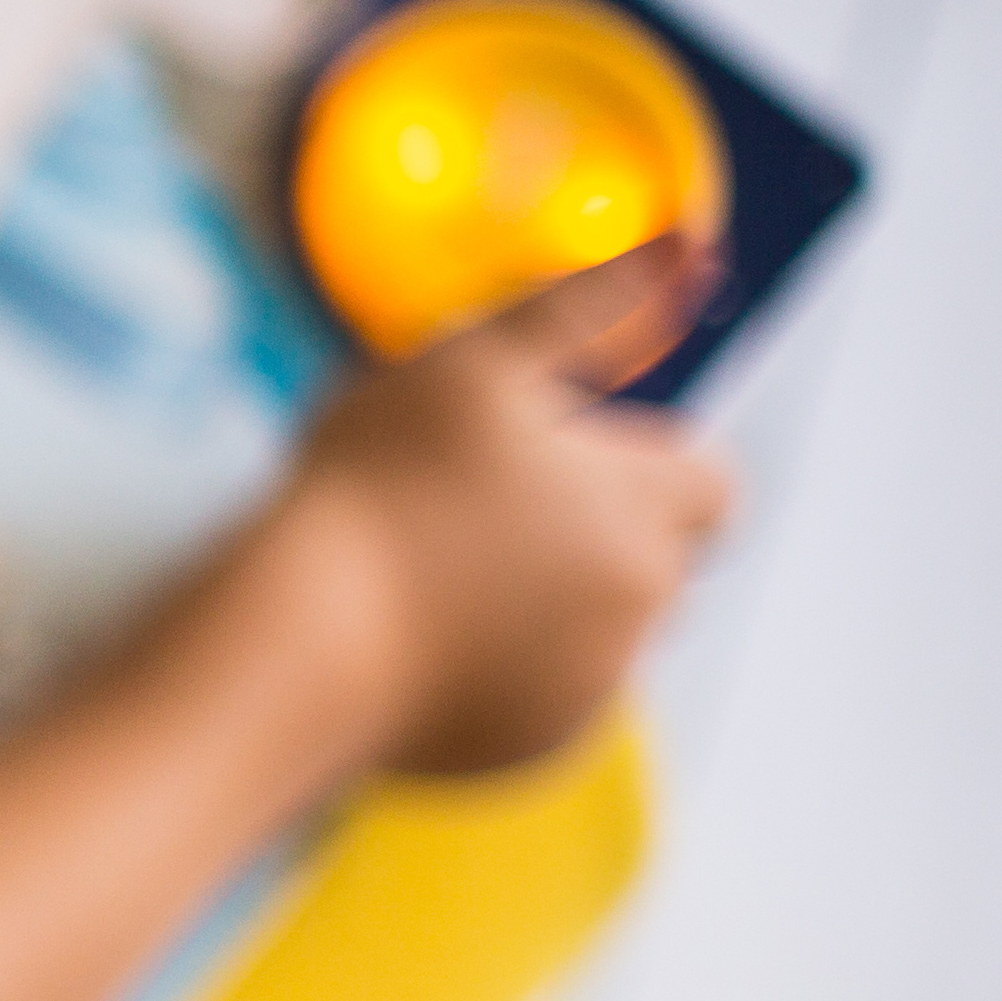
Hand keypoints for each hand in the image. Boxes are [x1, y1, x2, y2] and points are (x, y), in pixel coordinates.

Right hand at [259, 235, 736, 779]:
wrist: (292, 644)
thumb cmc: (369, 491)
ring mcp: (589, 688)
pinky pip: (545, 698)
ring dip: (549, 603)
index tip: (547, 461)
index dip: (634, 462)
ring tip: (437, 578)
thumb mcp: (472, 367)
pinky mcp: (531, 751)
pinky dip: (503, 672)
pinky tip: (419, 642)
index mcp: (640, 511)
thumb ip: (587, 309)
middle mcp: (639, 606)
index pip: (709, 483)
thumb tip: (691, 249)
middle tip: (477, 515)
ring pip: (600, 631)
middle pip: (656, 559)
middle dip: (594, 535)